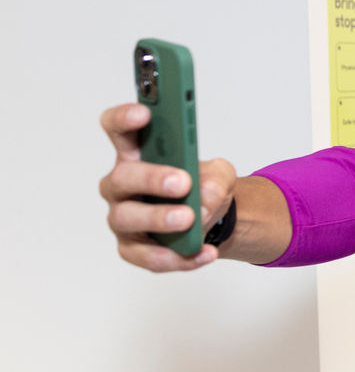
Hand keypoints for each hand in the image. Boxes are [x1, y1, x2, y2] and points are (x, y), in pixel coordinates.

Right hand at [99, 103, 236, 270]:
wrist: (213, 221)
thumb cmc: (204, 187)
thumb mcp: (221, 174)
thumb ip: (217, 178)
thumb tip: (204, 198)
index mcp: (137, 154)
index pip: (117, 129)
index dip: (124, 119)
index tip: (144, 114)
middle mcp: (121, 185)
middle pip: (121, 177)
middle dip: (151, 178)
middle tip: (182, 182)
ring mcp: (123, 217)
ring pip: (127, 218)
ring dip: (159, 218)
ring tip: (189, 218)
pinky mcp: (132, 249)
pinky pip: (150, 256)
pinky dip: (180, 257)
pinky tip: (206, 252)